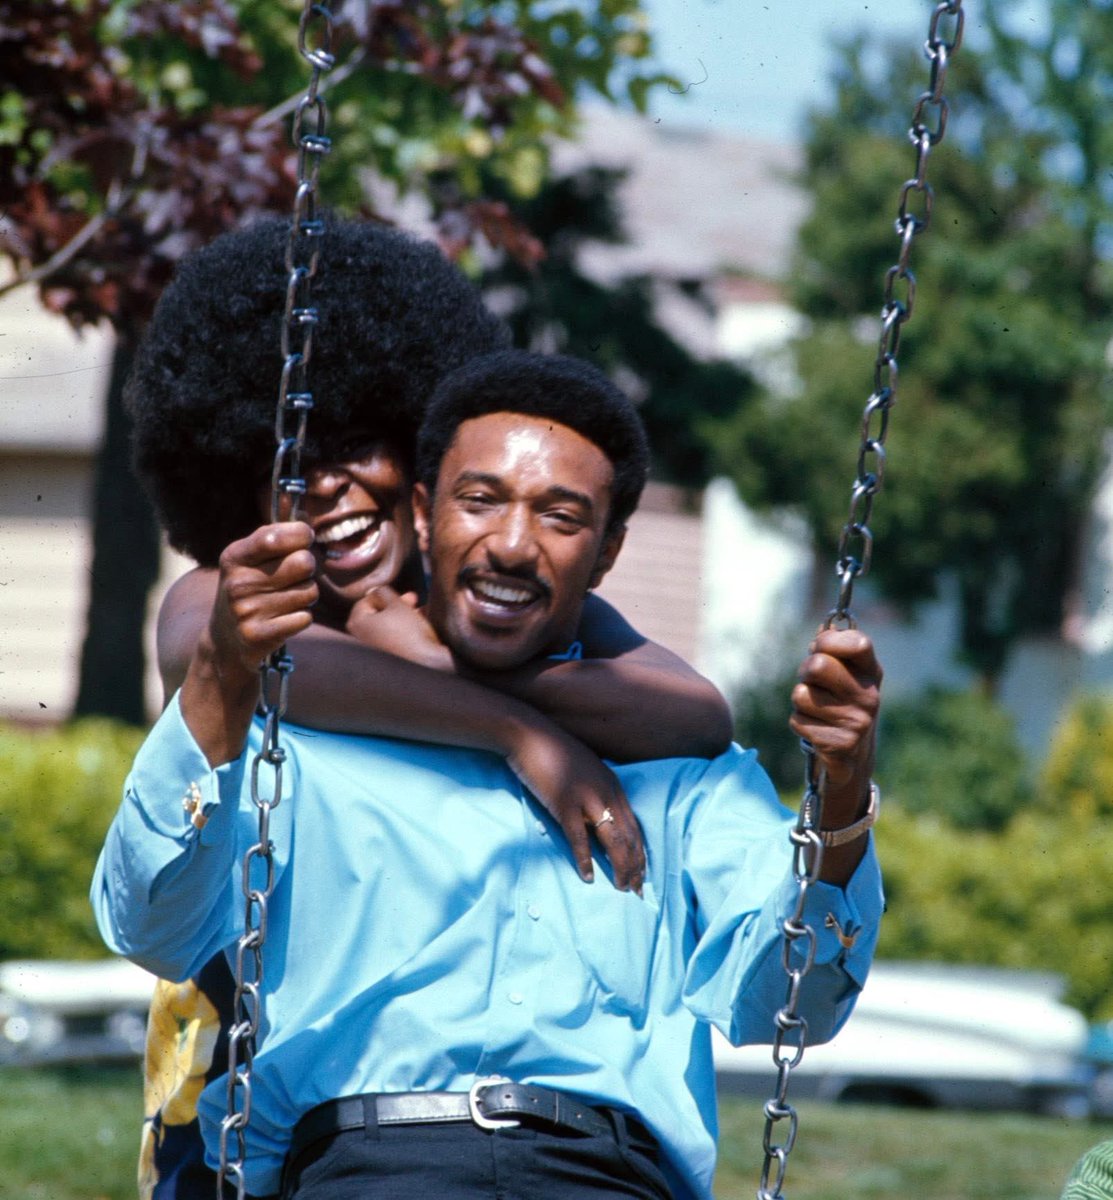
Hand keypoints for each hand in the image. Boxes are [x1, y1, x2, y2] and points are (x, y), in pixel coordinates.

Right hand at [207, 522, 317, 681]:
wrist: (225, 639)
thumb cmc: (249, 588)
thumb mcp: (250, 559)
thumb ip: (276, 535)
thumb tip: (307, 518)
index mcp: (235, 557)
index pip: (274, 537)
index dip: (300, 534)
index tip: (305, 537)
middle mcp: (238, 583)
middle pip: (303, 563)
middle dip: (308, 567)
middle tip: (296, 574)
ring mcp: (247, 611)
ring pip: (309, 592)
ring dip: (306, 595)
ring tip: (287, 598)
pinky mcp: (258, 635)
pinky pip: (305, 617)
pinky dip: (302, 617)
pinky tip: (285, 618)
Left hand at [346, 586, 450, 670]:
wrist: (425, 668)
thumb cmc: (409, 633)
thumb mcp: (398, 605)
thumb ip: (383, 592)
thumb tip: (374, 591)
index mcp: (357, 624)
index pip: (366, 601)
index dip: (387, 595)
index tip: (406, 596)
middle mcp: (358, 640)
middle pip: (376, 615)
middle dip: (396, 606)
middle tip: (414, 602)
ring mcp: (370, 655)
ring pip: (386, 628)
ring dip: (402, 619)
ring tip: (421, 615)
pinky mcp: (383, 665)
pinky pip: (391, 642)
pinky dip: (402, 634)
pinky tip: (419, 632)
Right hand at [504, 718, 645, 893]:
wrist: (529, 734)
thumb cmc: (555, 753)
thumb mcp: (586, 772)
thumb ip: (597, 793)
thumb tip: (600, 821)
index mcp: (614, 785)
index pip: (635, 827)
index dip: (641, 853)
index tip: (643, 875)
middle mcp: (607, 793)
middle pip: (629, 837)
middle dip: (636, 867)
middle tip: (638, 891)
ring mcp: (587, 798)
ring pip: (612, 840)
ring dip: (620, 867)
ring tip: (622, 888)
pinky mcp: (564, 803)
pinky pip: (579, 838)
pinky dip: (585, 860)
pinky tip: (588, 876)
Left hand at [789, 628, 881, 789]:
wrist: (852, 755)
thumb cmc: (839, 702)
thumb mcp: (842, 672)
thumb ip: (832, 649)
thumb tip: (823, 631)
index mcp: (871, 672)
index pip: (858, 642)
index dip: (829, 640)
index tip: (819, 647)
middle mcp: (869, 696)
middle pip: (816, 665)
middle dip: (805, 672)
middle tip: (813, 683)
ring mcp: (857, 722)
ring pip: (800, 695)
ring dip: (801, 702)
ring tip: (818, 710)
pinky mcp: (840, 745)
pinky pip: (797, 721)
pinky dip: (800, 724)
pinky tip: (818, 729)